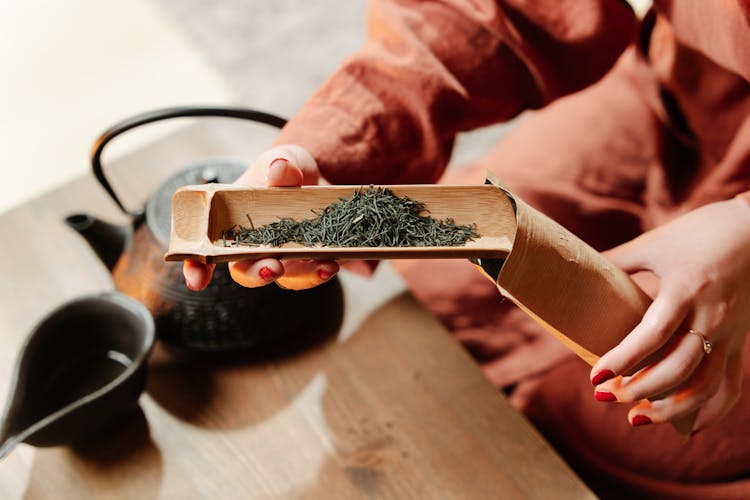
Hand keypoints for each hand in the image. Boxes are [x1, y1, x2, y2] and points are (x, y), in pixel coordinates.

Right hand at [182, 144, 339, 290]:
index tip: (196, 280)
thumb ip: (281, 162)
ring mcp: (282, 258)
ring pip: (285, 278)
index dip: (196, 266)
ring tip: (322, 266)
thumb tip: (280, 168)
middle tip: (273, 267)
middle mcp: (253, 247)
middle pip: (246, 271)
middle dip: (258, 273)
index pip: (206, 248)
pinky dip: (321, 271)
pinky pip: (312, 275)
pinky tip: (333, 263)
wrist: (323, 184)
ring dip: (302, 276)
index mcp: (232, 221)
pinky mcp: (309, 263)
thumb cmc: (289, 173)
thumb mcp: (286, 159)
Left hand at [591, 198, 749, 431]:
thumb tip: (574, 270)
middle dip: (639, 390)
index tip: (595, 376)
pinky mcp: (740, 342)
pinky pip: (730, 386)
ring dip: (670, 408)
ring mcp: (729, 333)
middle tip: (604, 397)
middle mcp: (711, 316)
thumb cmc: (699, 231)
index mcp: (685, 289)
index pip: (653, 334)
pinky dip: (711, 411)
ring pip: (705, 385)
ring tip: (635, 418)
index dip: (623, 359)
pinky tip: (688, 427)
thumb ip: (617, 261)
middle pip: (678, 368)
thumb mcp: (654, 243)